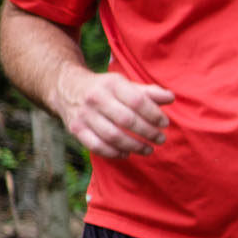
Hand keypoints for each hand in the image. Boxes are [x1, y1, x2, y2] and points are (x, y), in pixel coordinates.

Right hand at [55, 69, 174, 158]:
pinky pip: (97, 146)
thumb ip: (148, 92)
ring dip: (134, 146)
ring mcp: (84, 115)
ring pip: (112, 136)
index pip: (137, 101)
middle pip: (126, 120)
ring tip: (149, 149)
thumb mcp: (125, 84)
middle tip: (161, 139)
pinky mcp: (76, 129)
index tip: (164, 123)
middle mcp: (96, 98)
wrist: (67, 88)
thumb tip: (170, 98)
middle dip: (148, 132)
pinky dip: (114, 153)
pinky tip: (127, 153)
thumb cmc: (105, 88)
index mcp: (112, 84)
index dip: (154, 114)